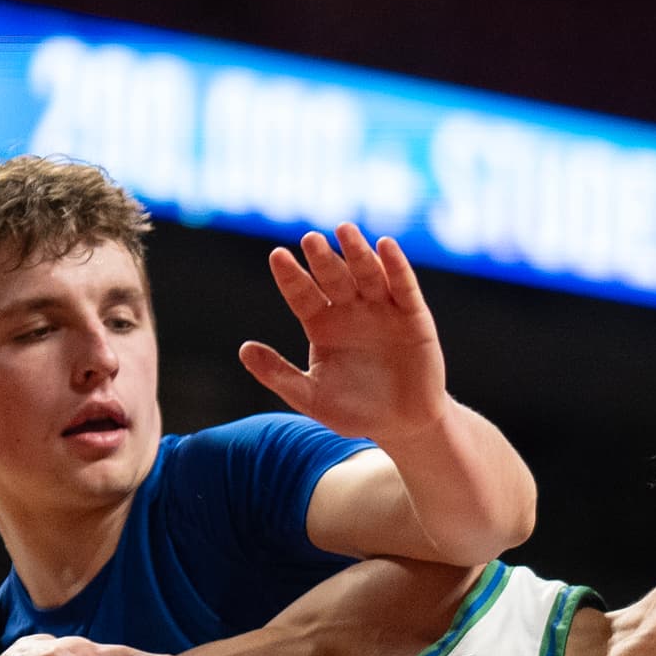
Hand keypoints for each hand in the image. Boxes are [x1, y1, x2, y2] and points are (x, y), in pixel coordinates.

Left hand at [238, 225, 449, 442]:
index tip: (278, 256)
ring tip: (344, 230)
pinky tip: (386, 246)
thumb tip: (243, 350)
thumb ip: (279, 374)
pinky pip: (403, 287)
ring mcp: (381, 309)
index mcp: (322, 324)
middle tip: (309, 239)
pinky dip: (396, 266)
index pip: (302, 293)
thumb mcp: (311, 398)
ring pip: (366, 274)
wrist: (402, 426)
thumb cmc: (354, 411)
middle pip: (333, 277)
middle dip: (322, 259)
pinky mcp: (412, 315)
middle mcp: (350, 310)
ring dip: (356, 252)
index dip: (291, 276)